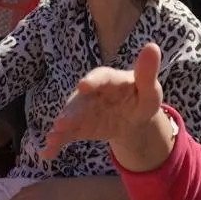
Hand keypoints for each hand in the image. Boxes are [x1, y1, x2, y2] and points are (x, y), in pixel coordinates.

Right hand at [43, 42, 166, 162]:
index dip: (93, 81)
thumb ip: (148, 73)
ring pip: (70, 117)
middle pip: (80, 101)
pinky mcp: (79, 126)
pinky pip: (67, 134)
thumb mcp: (149, 90)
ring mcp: (83, 110)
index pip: (101, 77)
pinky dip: (57, 142)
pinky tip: (48, 152)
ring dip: (61, 126)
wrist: (132, 118)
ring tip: (53, 136)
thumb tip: (153, 46)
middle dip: (72, 112)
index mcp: (109, 79)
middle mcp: (91, 92)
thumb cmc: (141, 98)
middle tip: (63, 122)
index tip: (83, 86)